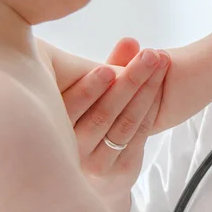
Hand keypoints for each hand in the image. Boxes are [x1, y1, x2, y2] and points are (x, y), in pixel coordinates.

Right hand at [61, 38, 169, 211]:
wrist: (96, 168)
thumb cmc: (86, 119)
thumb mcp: (90, 93)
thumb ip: (109, 67)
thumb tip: (131, 40)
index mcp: (51, 132)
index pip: (71, 109)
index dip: (89, 90)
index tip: (107, 69)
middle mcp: (73, 154)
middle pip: (104, 115)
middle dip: (130, 80)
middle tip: (149, 55)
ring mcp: (98, 166)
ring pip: (126, 123)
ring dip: (147, 89)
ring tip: (160, 61)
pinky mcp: (122, 172)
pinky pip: (139, 134)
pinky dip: (150, 107)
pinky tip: (159, 84)